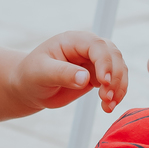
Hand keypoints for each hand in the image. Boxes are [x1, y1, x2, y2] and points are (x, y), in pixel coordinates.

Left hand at [12, 33, 128, 114]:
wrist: (30, 88)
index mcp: (73, 40)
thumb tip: (85, 79)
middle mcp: (87, 48)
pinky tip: (108, 107)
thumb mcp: (41, 73)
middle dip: (115, 77)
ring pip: (118, 69)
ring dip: (118, 87)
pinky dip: (116, 95)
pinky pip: (114, 83)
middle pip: (113, 55)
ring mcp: (94, 62)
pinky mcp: (97, 76)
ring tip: (108, 105)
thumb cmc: (31, 75)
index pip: (97, 45)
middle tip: (106, 97)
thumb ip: (62, 73)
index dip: (104, 62)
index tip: (104, 82)